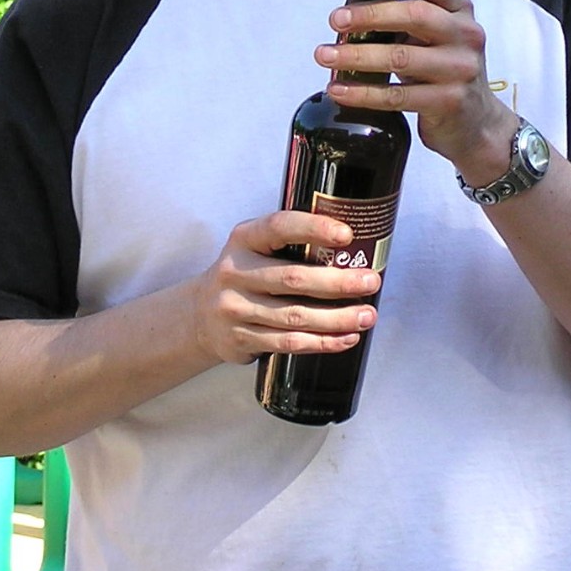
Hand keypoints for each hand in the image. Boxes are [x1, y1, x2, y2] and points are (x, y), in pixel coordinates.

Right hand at [190, 209, 382, 365]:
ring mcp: (236, 308)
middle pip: (293, 278)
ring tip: (367, 315)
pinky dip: (322, 342)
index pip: (279, 227)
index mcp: (243, 239)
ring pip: (295, 316)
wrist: (199, 315)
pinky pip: (289, 343)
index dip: (314, 229)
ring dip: (337, 318)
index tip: (347, 234)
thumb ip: (290, 244)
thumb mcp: (254, 248)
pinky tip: (345, 338)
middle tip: (371, 281)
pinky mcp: (241, 339)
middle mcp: (235, 272)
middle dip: (338, 282)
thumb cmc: (244, 274)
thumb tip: (352, 247)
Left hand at [314, 0, 518, 183]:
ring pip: (401, 58)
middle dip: (370, 16)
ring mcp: (460, 70)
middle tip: (336, 20)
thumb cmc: (445, 71)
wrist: (477, 123)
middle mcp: (466, 36)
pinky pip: (397, 96)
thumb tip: (351, 11)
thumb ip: (409, 19)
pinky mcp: (449, 102)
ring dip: (356, 56)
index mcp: (460, 12)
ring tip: (325, 55)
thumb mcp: (438, 37)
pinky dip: (362, 92)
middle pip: (415, 16)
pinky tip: (339, 89)